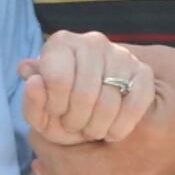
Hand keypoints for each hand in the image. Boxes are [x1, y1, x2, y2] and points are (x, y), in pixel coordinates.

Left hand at [20, 30, 157, 150]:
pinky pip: (135, 106)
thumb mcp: (40, 114)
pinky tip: (111, 132)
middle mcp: (92, 42)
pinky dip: (121, 127)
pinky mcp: (143, 72)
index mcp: (60, 44)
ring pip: (109, 103)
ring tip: (91, 129)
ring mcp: (120, 55)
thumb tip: (33, 81)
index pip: (58, 79)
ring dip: (97, 128)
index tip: (56, 113)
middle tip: (74, 125)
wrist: (91, 113)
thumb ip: (31, 101)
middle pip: (84, 94)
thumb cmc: (61, 112)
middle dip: (76, 120)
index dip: (55, 105)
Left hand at [31, 45, 174, 174]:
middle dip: (47, 151)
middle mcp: (139, 166)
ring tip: (46, 145)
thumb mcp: (151, 62)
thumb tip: (39, 59)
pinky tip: (60, 164)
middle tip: (36, 126)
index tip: (38, 101)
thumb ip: (99, 61)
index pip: (75, 138)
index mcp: (140, 133)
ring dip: (58, 171)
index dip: (47, 122)